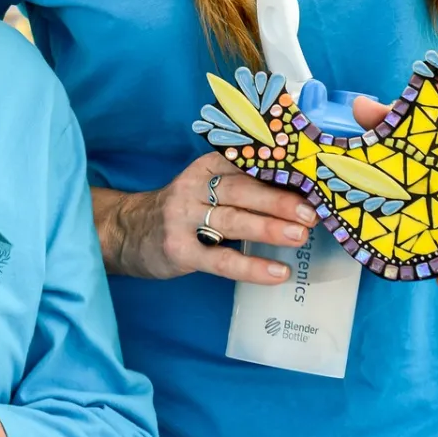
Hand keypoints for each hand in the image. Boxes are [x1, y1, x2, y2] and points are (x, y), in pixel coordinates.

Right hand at [97, 150, 315, 283]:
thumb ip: (240, 185)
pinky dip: (251, 266)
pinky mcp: (179, 250)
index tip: (311, 178)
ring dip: (268, 227)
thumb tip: (297, 192)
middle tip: (312, 212)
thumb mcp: (203, 187)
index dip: (278, 170)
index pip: (244, 164)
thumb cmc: (180, 210)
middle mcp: (193, 188)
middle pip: (240, 190)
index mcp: (205, 168)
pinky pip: (220, 259)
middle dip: (279, 200)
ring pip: (232, 221)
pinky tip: (277, 272)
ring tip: (300, 236)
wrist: (126, 233)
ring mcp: (183, 219)